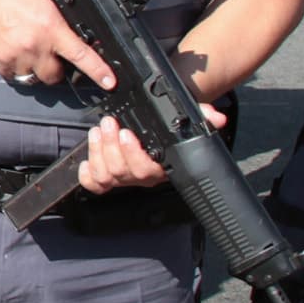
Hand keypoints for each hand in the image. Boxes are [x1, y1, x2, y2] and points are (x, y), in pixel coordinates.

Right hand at [0, 0, 114, 90]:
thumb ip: (60, 18)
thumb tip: (75, 32)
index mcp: (51, 27)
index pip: (81, 54)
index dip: (98, 71)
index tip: (109, 82)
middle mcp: (34, 44)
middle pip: (54, 76)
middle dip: (55, 69)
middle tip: (48, 54)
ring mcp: (15, 55)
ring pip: (32, 77)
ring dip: (33, 68)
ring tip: (26, 48)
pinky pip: (12, 75)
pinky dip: (14, 66)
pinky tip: (12, 49)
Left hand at [71, 97, 222, 193]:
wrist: (158, 126)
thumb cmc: (170, 126)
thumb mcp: (188, 118)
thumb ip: (203, 117)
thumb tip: (217, 118)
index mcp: (161, 166)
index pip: (147, 169)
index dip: (133, 154)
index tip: (126, 133)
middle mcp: (142, 176)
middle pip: (122, 172)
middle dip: (111, 147)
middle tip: (108, 124)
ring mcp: (124, 178)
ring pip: (107, 176)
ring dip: (98, 152)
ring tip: (98, 131)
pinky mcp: (108, 178)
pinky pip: (94, 185)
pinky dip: (87, 175)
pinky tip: (86, 159)